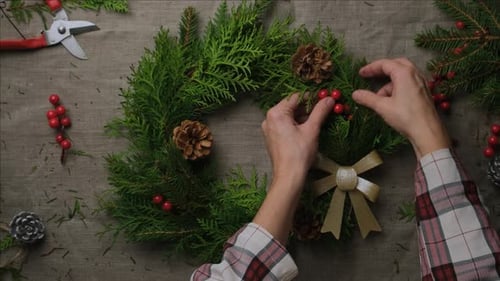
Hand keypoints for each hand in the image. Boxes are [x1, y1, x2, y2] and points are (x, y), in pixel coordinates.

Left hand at [254, 94, 332, 243]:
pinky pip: (286, 125)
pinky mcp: (273, 137)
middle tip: (325, 108)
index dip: (312, 97)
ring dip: (304, 116)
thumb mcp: (312, 129)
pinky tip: (309, 129)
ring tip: (319, 120)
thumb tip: (329, 99)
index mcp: (276, 113)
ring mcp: (269, 129)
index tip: (325, 98)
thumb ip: (320, 111)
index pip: (296, 97)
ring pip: (289, 116)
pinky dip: (297, 125)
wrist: (289, 176)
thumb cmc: (299, 153)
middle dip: (308, 107)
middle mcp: (269, 119)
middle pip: (292, 106)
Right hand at [352, 58, 449, 158]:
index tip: (361, 73)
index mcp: (404, 73)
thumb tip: (355, 94)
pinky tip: (392, 101)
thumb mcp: (383, 107)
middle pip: (397, 64)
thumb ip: (368, 98)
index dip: (371, 67)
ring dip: (390, 82)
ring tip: (379, 97)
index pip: (385, 64)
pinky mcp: (424, 92)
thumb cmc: (406, 117)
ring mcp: (422, 83)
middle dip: (382, 69)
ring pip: (403, 75)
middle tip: (371, 75)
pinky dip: (398, 87)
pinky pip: (409, 83)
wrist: (428, 132)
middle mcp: (415, 74)